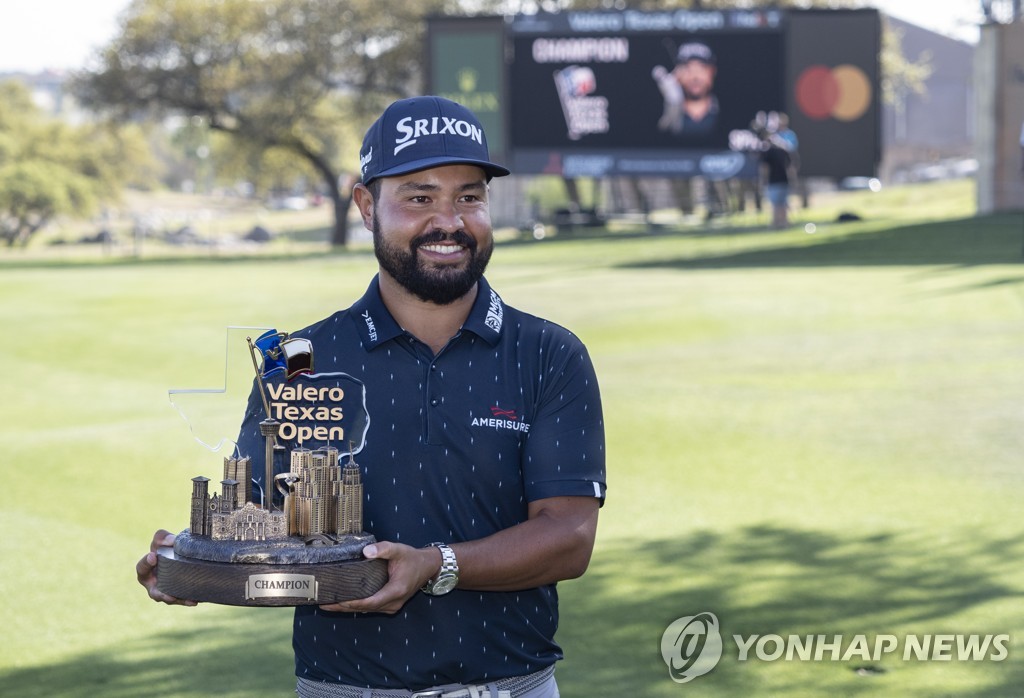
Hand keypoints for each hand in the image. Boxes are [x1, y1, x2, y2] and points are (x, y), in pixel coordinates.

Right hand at [136, 529, 197, 605]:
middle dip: (160, 594)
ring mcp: (164, 591)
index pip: (141, 567)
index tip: (153, 556)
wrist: (181, 555)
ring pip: (168, 598)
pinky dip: (187, 600)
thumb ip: (163, 537)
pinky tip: (195, 600)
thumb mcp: (161, 541)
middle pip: (154, 592)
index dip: (146, 563)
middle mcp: (152, 584)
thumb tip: (172, 541)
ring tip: (187, 600)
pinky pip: (181, 599)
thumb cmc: (166, 548)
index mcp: (145, 570)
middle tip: (167, 595)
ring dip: (177, 600)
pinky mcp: (176, 595)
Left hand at [318, 541, 438, 614]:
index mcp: (395, 591)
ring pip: (366, 610)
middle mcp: (393, 603)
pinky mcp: (389, 605)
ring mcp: (391, 606)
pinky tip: (344, 602)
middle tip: (322, 603)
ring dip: (348, 608)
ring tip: (328, 603)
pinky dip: (357, 605)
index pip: (370, 602)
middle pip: (364, 609)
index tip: (336, 601)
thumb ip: (383, 549)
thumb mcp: (399, 549)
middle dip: (343, 607)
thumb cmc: (412, 558)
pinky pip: (370, 607)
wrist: (428, 566)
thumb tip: (366, 551)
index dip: (352, 603)